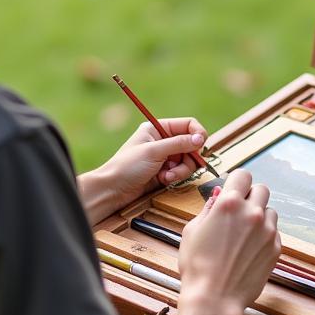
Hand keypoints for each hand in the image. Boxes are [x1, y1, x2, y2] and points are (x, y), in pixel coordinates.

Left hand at [78, 118, 207, 223]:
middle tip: (179, 165)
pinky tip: (163, 180)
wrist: (113, 189)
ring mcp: (166, 156)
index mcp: (158, 128)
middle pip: (191, 145)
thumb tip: (201, 139)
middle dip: (188, 157)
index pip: (187, 125)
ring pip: (188, 160)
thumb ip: (179, 144)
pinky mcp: (166, 171)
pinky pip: (181, 172)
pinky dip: (175, 177)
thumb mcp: (154, 152)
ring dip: (181, 170)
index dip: (198, 134)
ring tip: (167, 176)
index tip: (201, 145)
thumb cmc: (128, 166)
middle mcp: (163, 140)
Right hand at [178, 170, 281, 314]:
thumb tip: (219, 195)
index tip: (233, 190)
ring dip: (259, 216)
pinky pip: (274, 232)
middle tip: (238, 212)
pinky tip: (249, 250)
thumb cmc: (197, 266)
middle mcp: (252, 213)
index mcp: (229, 204)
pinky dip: (264, 235)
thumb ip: (208, 208)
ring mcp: (267, 231)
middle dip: (250, 196)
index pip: (243, 175)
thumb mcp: (192, 230)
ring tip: (243, 234)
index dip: (237, 181)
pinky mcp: (275, 248)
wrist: (214, 299)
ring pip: (270, 211)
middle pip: (261, 189)